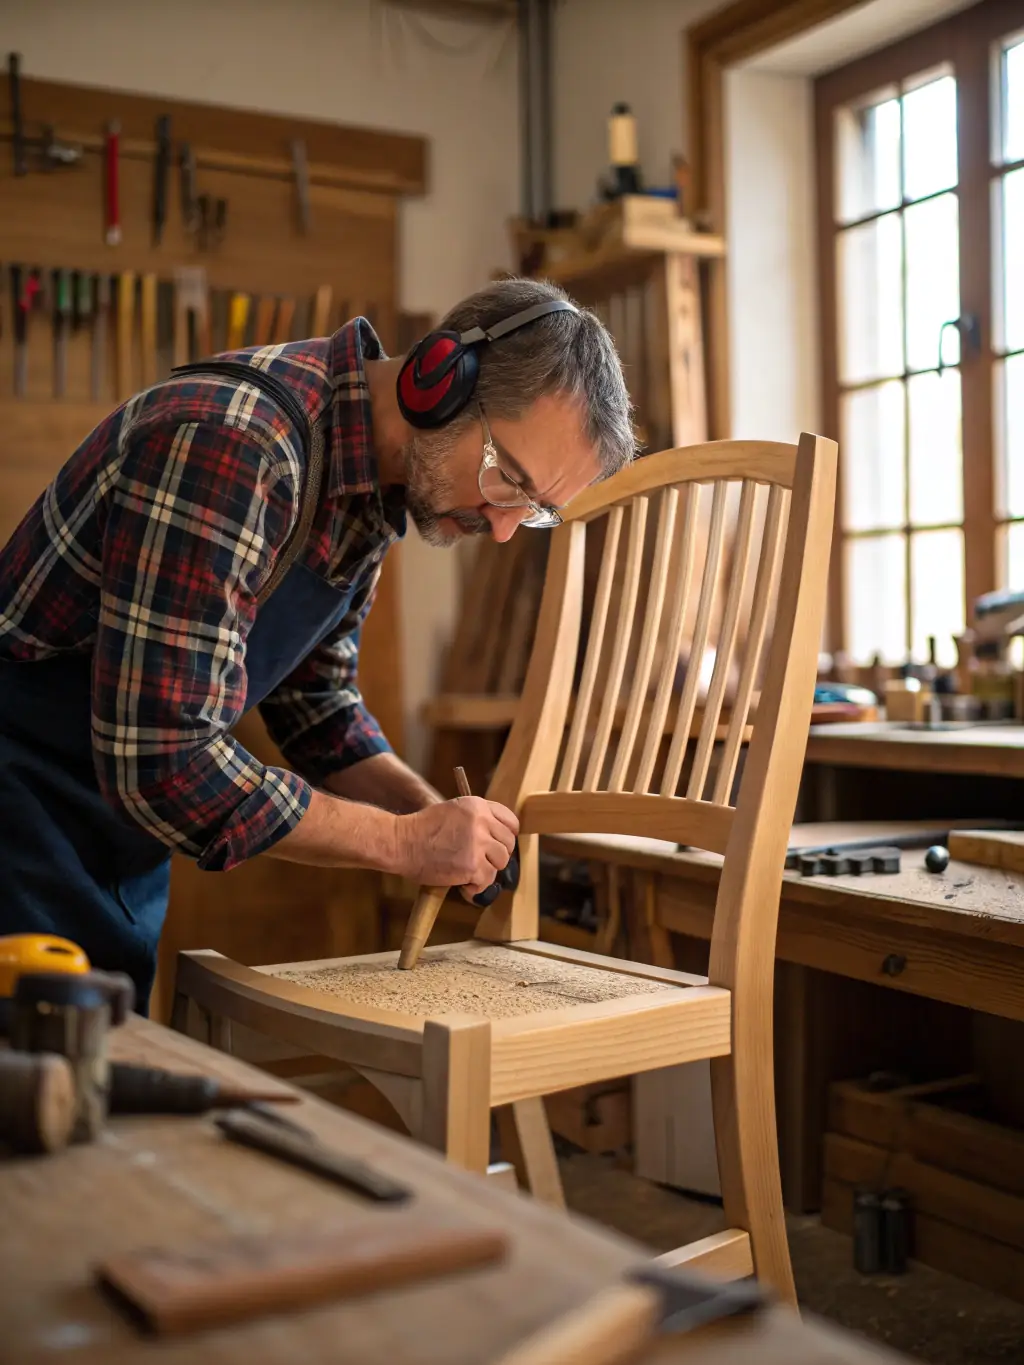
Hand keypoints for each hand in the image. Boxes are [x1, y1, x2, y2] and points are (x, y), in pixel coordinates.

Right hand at [395, 796, 518, 895]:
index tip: (500, 845)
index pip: (510, 821)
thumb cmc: (422, 830)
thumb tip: (496, 837)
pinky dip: (476, 888)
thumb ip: (476, 819)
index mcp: (477, 805)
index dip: (507, 836)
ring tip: (470, 874)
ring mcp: (478, 844)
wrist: (402, 842)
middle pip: (508, 843)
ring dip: (487, 872)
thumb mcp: (453, 811)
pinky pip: (487, 881)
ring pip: (500, 863)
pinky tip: (464, 886)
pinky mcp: (472, 865)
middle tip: (482, 863)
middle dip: (497, 856)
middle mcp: (481, 822)